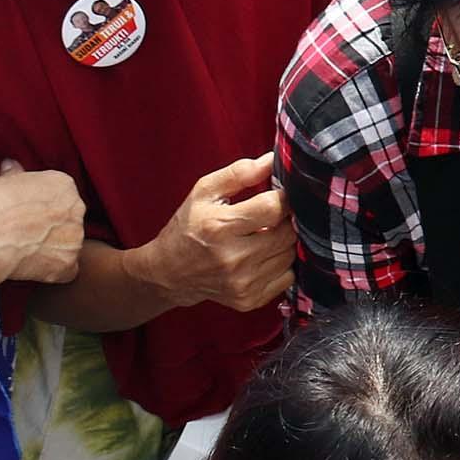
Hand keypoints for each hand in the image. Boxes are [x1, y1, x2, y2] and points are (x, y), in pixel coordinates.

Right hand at [0, 161, 84, 291]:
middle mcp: (76, 209)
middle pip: (67, 218)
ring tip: (25, 249)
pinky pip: (66, 268)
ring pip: (68, 244)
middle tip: (26, 232)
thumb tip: (12, 168)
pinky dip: (52, 270)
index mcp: (63, 185)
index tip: (27, 211)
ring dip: (52, 247)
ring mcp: (76, 238)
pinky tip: (32, 266)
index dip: (42, 204)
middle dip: (51, 225)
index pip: (60, 194)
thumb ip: (13, 175)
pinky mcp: (70, 263)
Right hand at [139, 153, 295, 312]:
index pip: (273, 209)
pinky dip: (281, 264)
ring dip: (285, 243)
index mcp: (219, 227)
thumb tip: (271, 160)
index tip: (280, 196)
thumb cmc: (188, 227)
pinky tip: (263, 256)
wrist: (168, 273)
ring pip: (290, 255)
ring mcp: (243, 283)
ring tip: (265, 236)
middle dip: (286, 222)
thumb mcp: (204, 192)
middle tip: (273, 217)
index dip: (283, 199)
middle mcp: (233, 258)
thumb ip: (238, 173)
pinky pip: (287, 278)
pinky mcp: (250, 300)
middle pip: (288, 234)